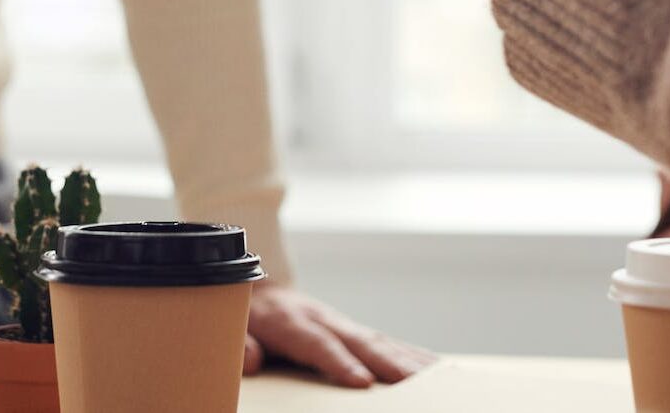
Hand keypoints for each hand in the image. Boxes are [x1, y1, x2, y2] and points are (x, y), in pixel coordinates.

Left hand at [245, 284, 433, 387]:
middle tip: (415, 383)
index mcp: (289, 321)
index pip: (317, 343)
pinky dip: (411, 354)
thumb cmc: (244, 316)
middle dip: (388, 362)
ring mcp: (340, 322)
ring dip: (408, 359)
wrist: (257, 287)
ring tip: (437, 377)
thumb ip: (240, 344)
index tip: (361, 382)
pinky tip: (434, 367)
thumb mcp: (232, 328)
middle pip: (359, 341)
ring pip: (378, 340)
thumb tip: (251, 360)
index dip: (339, 362)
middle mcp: (321, 318)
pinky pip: (385, 342)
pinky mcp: (352, 330)